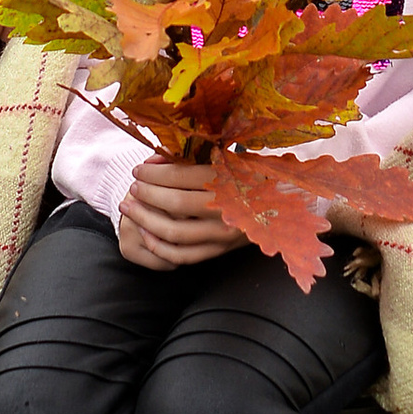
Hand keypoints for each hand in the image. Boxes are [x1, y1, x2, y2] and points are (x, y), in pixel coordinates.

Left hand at [114, 155, 247, 270]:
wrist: (283, 206)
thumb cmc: (249, 176)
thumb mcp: (227, 160)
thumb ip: (191, 158)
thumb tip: (153, 160)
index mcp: (228, 180)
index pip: (181, 176)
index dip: (154, 173)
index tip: (138, 170)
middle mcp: (226, 208)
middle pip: (175, 203)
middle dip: (147, 194)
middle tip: (131, 187)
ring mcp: (223, 234)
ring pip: (175, 232)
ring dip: (146, 220)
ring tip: (130, 207)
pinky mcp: (220, 251)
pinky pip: (183, 255)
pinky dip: (160, 247)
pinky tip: (146, 234)